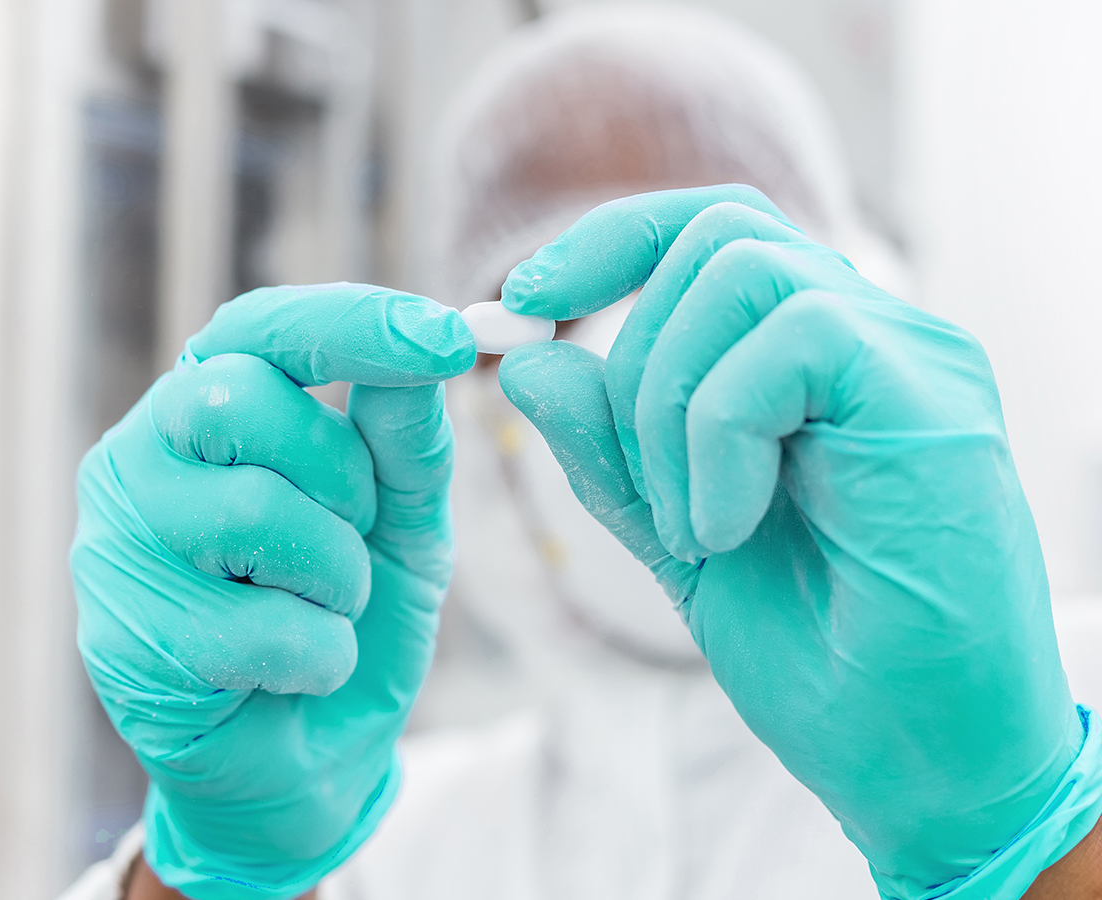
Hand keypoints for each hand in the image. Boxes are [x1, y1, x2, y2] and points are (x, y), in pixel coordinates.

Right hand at [72, 283, 473, 899]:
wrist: (305, 765)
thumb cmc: (342, 620)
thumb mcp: (400, 526)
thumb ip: (404, 444)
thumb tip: (418, 358)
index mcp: (203, 411)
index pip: (257, 328)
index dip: (349, 323)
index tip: (446, 339)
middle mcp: (138, 460)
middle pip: (243, 401)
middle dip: (341, 478)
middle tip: (351, 538)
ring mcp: (115, 548)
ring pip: (254, 514)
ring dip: (336, 580)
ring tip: (322, 614)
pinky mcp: (120, 642)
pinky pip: (257, 627)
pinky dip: (317, 657)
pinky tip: (288, 676)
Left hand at [496, 185, 1101, 898]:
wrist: (922, 763)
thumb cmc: (820, 658)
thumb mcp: (677, 540)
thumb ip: (610, 453)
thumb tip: (530, 361)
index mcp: (821, 360)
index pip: (711, 230)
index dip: (606, 244)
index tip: (519, 303)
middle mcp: (876, 338)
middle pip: (715, 234)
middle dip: (630, 360)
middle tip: (650, 499)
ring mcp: (913, 359)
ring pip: (742, 271)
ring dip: (670, 407)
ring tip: (694, 529)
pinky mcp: (934, 400)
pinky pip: (792, 339)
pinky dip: (718, 433)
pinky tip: (726, 528)